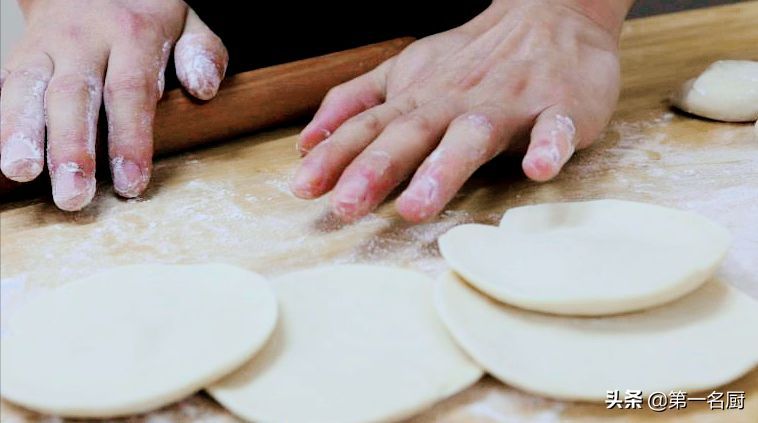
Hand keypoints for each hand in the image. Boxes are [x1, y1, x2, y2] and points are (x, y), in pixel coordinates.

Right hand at [0, 0, 227, 209]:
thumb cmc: (147, 12)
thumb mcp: (186, 20)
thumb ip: (202, 50)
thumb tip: (204, 88)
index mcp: (131, 34)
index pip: (130, 91)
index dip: (130, 140)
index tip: (131, 183)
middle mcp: (82, 40)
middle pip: (73, 97)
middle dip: (71, 149)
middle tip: (74, 195)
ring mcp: (45, 47)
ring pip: (26, 88)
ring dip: (21, 133)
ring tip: (20, 172)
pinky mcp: (20, 56)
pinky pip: (6, 87)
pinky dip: (3, 121)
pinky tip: (3, 153)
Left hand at [291, 0, 629, 221]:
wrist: (552, 14)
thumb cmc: (473, 58)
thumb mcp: (405, 73)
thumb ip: (356, 103)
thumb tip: (306, 141)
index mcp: (419, 98)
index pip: (368, 128)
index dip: (334, 158)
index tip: (303, 189)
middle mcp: (455, 101)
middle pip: (411, 134)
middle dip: (376, 169)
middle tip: (346, 207)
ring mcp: (507, 104)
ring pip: (471, 136)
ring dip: (443, 169)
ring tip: (416, 207)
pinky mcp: (558, 108)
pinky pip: (553, 129)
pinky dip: (547, 147)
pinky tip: (538, 169)